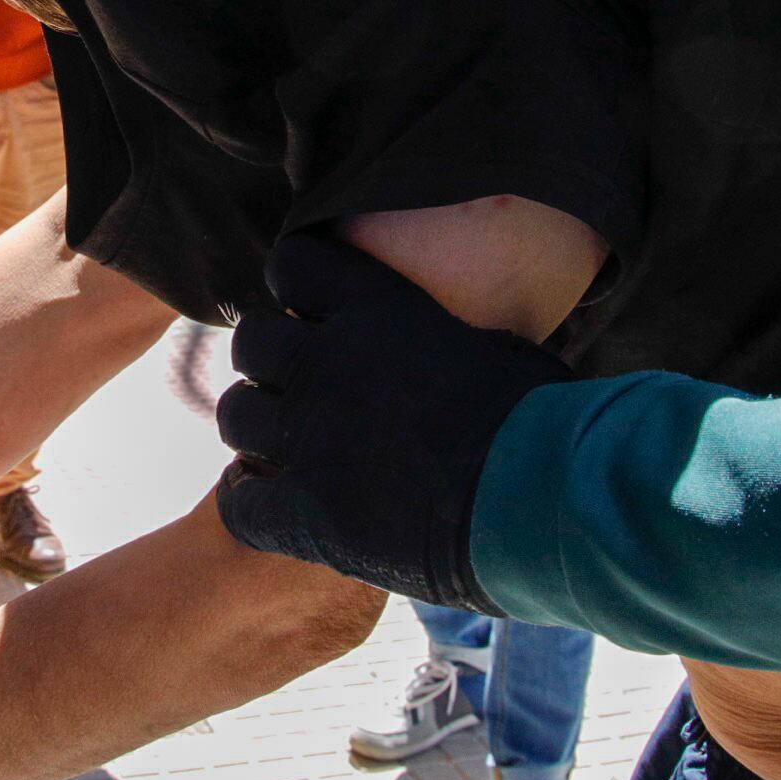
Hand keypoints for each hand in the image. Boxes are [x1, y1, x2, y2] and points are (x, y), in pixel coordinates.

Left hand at [214, 234, 569, 610]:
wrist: (541, 500)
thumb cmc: (545, 418)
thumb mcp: (498, 346)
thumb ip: (444, 335)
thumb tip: (451, 337)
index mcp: (378, 311)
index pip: (296, 265)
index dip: (296, 283)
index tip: (310, 305)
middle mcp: (328, 365)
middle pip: (254, 341)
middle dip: (270, 358)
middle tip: (296, 384)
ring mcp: (310, 440)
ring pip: (235, 415)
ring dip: (256, 426)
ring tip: (281, 444)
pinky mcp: (308, 514)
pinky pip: (240, 504)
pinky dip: (248, 501)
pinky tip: (268, 502)